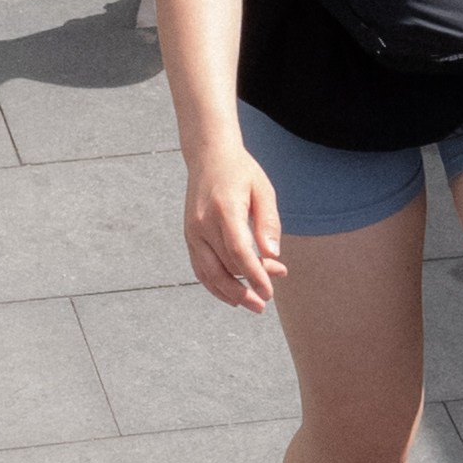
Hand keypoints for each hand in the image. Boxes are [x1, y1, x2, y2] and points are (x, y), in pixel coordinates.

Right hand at [185, 146, 286, 310]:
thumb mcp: (263, 190)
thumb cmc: (241, 173)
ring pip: (208, 273)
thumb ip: (268, 222)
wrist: (209, 157)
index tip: (269, 292)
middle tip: (265, 302)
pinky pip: (200, 268)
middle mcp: (203, 223)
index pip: (239, 252)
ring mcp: (192, 231)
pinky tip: (232, 296)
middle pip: (224, 266)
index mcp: (224, 209)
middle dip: (246, 288)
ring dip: (229, 294)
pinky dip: (214, 285)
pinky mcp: (189, 237)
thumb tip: (273, 255)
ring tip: (251, 305)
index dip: (255, 276)